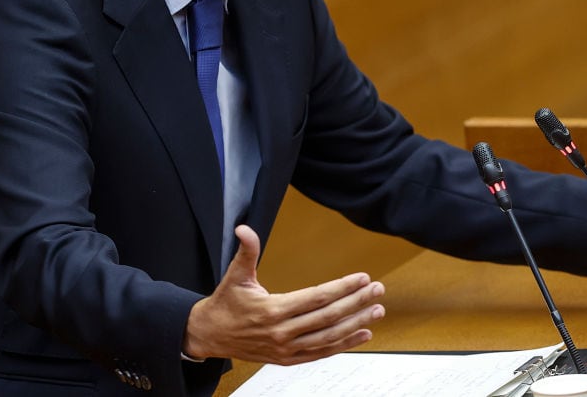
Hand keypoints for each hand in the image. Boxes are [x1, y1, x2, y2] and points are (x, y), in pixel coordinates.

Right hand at [182, 225, 385, 364]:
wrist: (208, 336)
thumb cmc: (225, 304)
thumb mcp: (235, 275)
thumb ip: (246, 251)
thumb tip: (244, 228)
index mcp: (273, 310)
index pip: (317, 297)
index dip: (342, 288)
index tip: (362, 278)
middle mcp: (282, 332)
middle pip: (328, 317)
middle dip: (357, 303)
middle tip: (378, 290)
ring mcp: (286, 348)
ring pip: (329, 337)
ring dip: (356, 324)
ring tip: (377, 311)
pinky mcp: (287, 359)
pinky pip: (321, 352)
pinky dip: (344, 345)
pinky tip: (362, 334)